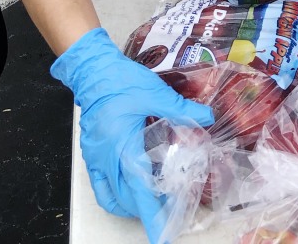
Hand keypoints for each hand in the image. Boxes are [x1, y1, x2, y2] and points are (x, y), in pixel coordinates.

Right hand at [51, 28, 213, 242]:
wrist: (93, 71)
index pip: (139, 191)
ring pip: (111, 196)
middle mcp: (107, 158)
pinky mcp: (90, 153)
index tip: (162, 235)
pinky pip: (99, 185)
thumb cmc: (121, 81)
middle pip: (126, 199)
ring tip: (150, 200)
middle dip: (145, 211)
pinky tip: (129, 183)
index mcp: (123, 146)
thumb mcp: (155, 93)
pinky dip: (114, 193)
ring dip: (129, 203)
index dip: (152, 215)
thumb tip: (207, 116)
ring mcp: (95, 157)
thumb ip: (181, 109)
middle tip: (166, 212)